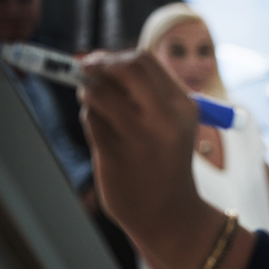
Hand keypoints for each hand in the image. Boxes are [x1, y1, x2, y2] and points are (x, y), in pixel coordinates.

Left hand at [78, 51, 202, 243]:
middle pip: (124, 67)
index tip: (99, 62)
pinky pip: (91, 120)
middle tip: (85, 71)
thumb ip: (143, 92)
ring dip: (89, 94)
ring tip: (96, 107)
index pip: (143, 60)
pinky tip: (104, 135)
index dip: (114, 56)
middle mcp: (165, 118)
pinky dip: (90, 120)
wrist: (169, 212)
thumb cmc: (164, 161)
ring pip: (99, 92)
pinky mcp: (116, 153)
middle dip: (98, 65)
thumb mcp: (171, 123)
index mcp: (183, 106)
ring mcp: (140, 136)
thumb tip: (94, 60)